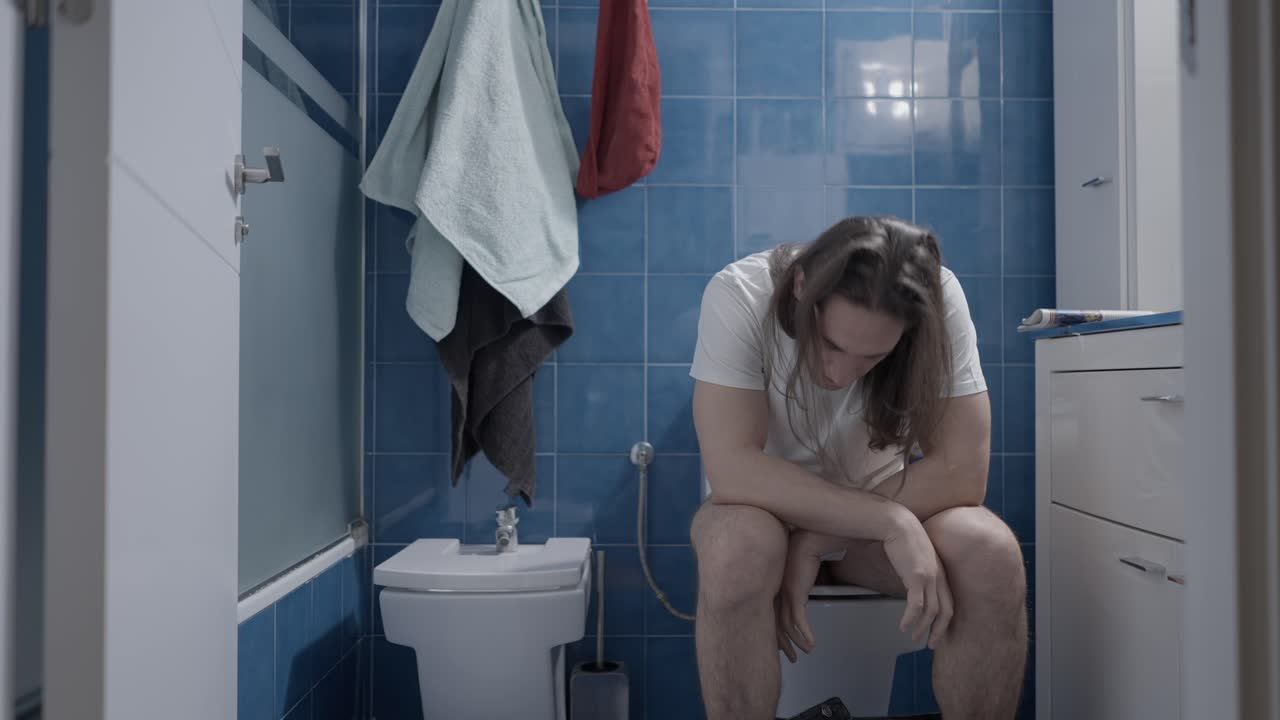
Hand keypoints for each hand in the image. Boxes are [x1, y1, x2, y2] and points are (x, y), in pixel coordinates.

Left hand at [776, 530, 841, 662]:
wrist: (809, 534)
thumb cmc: (804, 543)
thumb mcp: (797, 563)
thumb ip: (797, 573)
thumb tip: (801, 580)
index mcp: (774, 583)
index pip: (770, 613)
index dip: (776, 631)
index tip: (782, 642)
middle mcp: (776, 590)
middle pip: (775, 623)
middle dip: (783, 643)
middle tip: (790, 656)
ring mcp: (785, 593)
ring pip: (787, 626)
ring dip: (797, 641)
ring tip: (806, 651)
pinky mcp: (795, 593)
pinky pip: (799, 620)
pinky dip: (806, 634)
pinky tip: (812, 643)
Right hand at [881, 510, 953, 648]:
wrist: (897, 523)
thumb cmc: (903, 538)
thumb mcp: (916, 558)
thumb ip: (918, 572)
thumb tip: (912, 585)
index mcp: (941, 573)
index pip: (949, 603)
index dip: (945, 622)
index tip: (937, 633)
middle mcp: (939, 577)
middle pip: (946, 612)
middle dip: (939, 631)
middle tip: (931, 644)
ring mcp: (929, 578)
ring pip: (931, 612)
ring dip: (922, 628)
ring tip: (912, 636)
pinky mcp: (917, 577)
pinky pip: (916, 605)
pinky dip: (910, 619)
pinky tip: (903, 625)